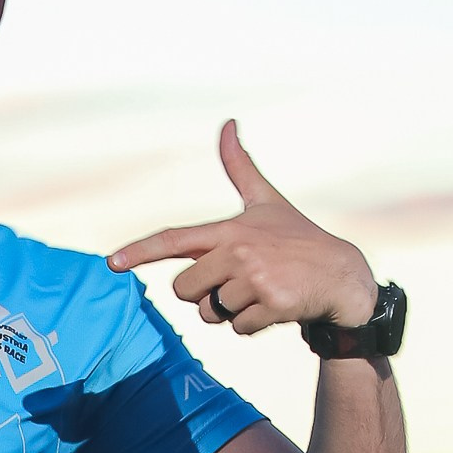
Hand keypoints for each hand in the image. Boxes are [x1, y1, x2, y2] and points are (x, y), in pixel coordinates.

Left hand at [109, 122, 377, 338]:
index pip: (174, 239)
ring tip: (262, 291)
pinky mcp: (271, 304)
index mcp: (229, 229)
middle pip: (185, 291)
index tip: (111, 263)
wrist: (341, 273)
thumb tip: (228, 123)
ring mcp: (255, 278)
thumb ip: (240, 167)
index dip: (140, 251)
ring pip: (212, 314)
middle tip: (240, 282)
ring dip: (232, 312)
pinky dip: (253, 326)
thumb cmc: (297, 237)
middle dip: (205, 295)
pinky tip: (277, 306)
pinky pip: (237, 329)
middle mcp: (238, 250)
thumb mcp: (266, 201)